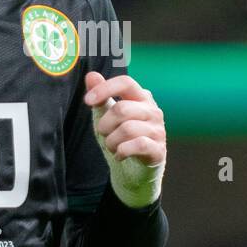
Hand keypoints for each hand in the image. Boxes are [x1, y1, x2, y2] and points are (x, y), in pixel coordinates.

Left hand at [84, 71, 165, 206]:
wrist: (132, 171)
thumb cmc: (119, 137)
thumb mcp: (105, 116)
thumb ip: (100, 96)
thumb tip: (91, 75)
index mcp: (141, 97)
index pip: (126, 82)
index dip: (105, 89)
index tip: (87, 101)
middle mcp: (153, 111)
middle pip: (122, 109)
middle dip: (104, 124)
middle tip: (102, 133)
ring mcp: (158, 130)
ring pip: (127, 129)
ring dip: (111, 141)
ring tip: (111, 146)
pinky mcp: (159, 150)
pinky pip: (138, 145)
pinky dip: (122, 151)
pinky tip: (119, 155)